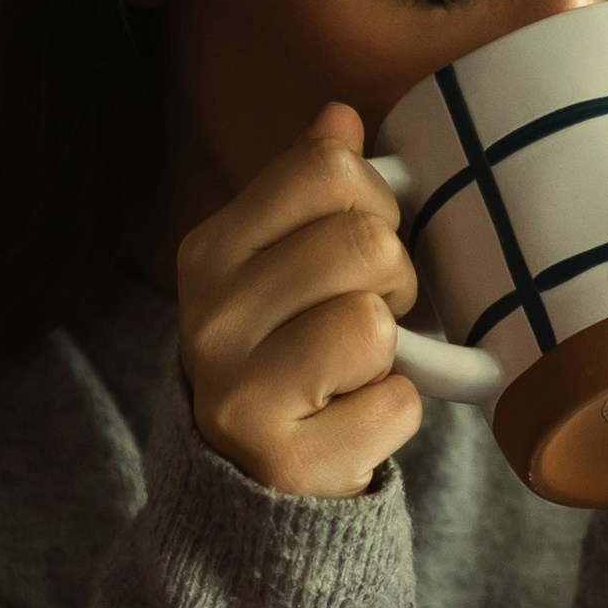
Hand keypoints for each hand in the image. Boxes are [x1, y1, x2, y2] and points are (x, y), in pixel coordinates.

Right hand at [178, 105, 425, 499]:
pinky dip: (397, 414)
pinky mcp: (286, 460)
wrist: (257, 493)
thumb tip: (339, 114)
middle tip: (372, 318)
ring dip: (394, 350)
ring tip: (359, 370)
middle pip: (364, 241)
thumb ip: (309, 190)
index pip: (326, 169)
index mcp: (211, 251)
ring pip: (374, 321)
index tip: (362, 246)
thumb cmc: (291, 358)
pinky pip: (397, 404)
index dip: (374, 201)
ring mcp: (238, 392)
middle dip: (395, 279)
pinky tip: (354, 424)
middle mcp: (209, 317)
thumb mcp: (284, 267)